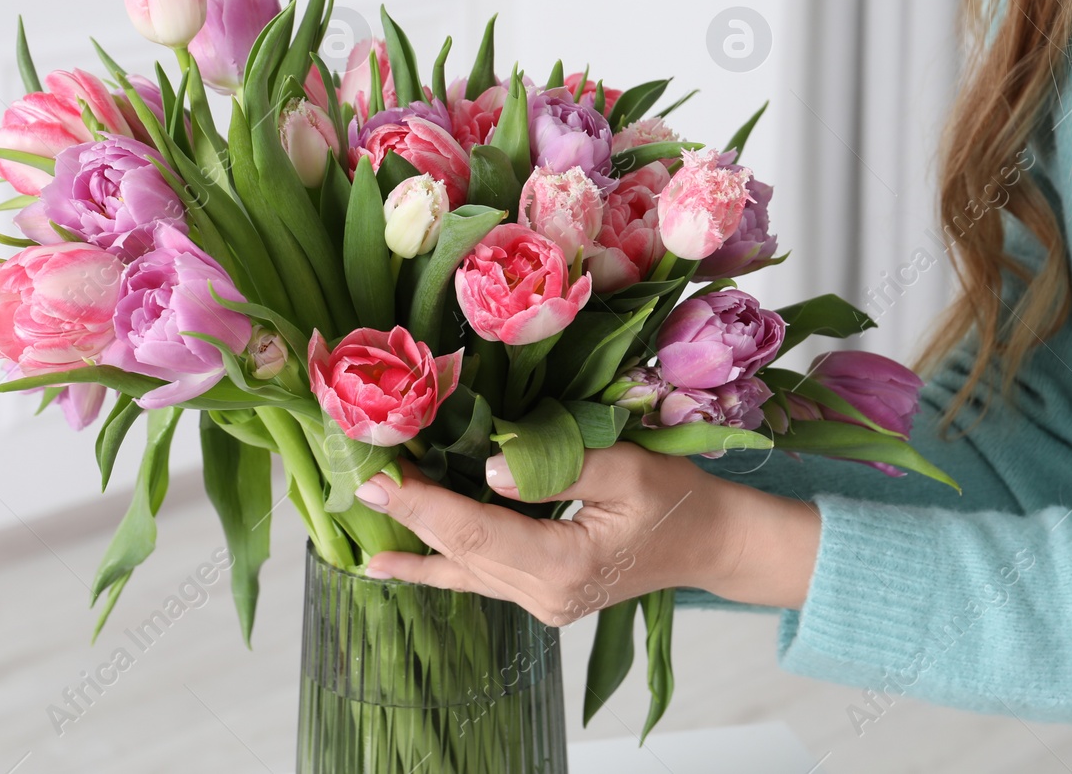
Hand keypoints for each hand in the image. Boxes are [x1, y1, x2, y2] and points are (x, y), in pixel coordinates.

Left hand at [356, 443, 820, 625]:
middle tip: (361, 481)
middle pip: (461, 553)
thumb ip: (558, 468)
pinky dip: (434, 566)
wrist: (711, 543)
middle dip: (410, 515)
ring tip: (362, 521)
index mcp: (565, 566)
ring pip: (462, 568)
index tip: (382, 479)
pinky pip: (477, 577)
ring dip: (415, 539)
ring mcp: (541, 604)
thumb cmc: (678, 498)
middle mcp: (545, 597)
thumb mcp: (627, 467)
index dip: (425, 504)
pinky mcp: (541, 595)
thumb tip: (489, 468)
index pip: (477, 532)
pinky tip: (390, 566)